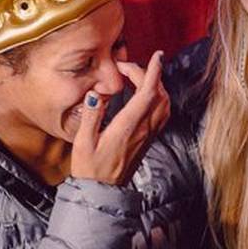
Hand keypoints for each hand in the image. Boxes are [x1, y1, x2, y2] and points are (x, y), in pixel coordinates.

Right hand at [71, 50, 169, 186]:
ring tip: (137, 78)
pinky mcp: (149, 139)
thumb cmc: (90, 169)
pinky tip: (145, 96)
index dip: (154, 72)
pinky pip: (162, 114)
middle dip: (148, 74)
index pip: (147, 94)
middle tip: (126, 68)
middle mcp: (143, 129)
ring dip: (156, 86)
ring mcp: (149, 135)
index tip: (157, 55)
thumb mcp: (82, 142)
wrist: (103, 193)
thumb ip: (91, 115)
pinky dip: (158, 98)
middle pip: (158, 94)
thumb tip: (96, 93)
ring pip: (164, 103)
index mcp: (128, 127)